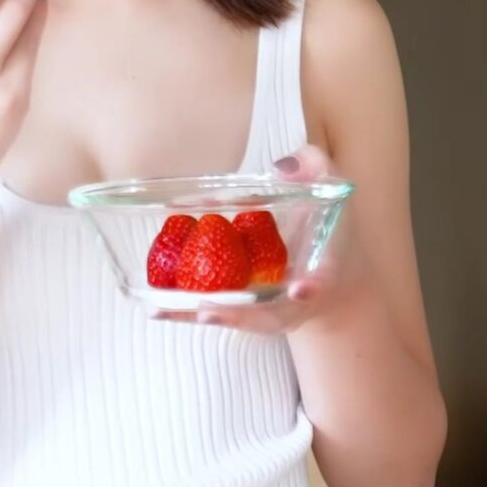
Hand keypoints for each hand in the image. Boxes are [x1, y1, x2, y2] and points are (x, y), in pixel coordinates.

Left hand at [157, 146, 344, 334]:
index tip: (300, 290)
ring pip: (235, 319)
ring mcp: (268, 310)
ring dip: (200, 317)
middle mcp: (293, 300)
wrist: (331, 273)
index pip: (320, 281)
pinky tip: (155, 308)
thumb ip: (314, 166)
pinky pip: (217, 313)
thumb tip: (281, 167)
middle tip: (208, 310)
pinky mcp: (245, 310)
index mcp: (323, 272)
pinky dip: (188, 314)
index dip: (310, 287)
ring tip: (162, 311)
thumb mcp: (331, 187)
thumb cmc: (328, 226)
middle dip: (239, 315)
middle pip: (268, 315)